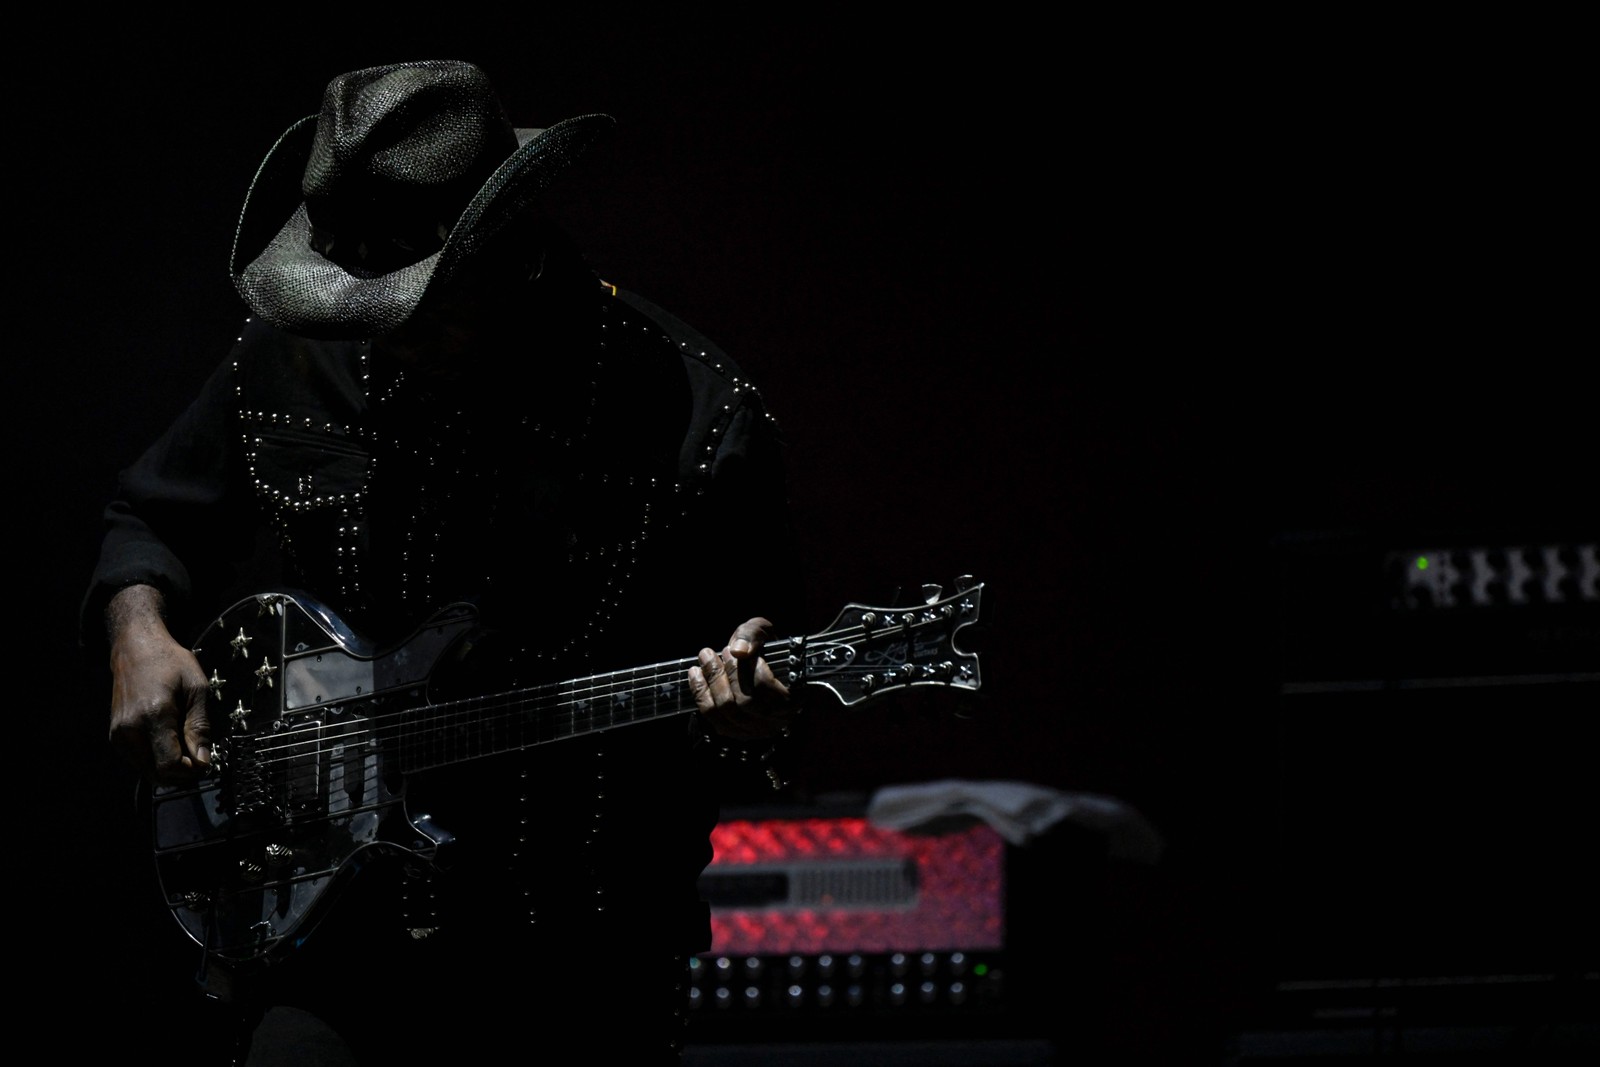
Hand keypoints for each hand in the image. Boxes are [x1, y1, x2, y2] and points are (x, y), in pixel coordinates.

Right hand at [106, 585, 213, 783]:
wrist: (136, 648)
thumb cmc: (170, 663)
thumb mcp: (197, 689)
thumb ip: (200, 726)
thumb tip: (202, 760)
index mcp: (154, 715)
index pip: (169, 764)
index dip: (190, 771)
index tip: (204, 762)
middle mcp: (130, 728)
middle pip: (156, 773)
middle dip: (181, 773)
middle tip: (198, 757)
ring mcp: (118, 734)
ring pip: (146, 771)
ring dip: (168, 767)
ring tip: (184, 744)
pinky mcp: (114, 736)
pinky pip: (138, 761)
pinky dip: (155, 759)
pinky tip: (168, 740)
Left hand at [688, 617, 794, 739]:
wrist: (762, 668)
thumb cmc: (765, 651)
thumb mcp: (764, 633)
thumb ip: (753, 634)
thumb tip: (738, 650)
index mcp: (796, 694)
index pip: (767, 687)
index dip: (746, 668)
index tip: (730, 650)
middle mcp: (780, 718)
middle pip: (745, 702)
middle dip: (722, 674)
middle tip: (708, 653)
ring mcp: (759, 729)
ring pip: (729, 712)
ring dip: (711, 683)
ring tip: (704, 660)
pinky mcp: (739, 733)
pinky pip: (715, 719)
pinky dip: (701, 695)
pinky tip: (695, 675)